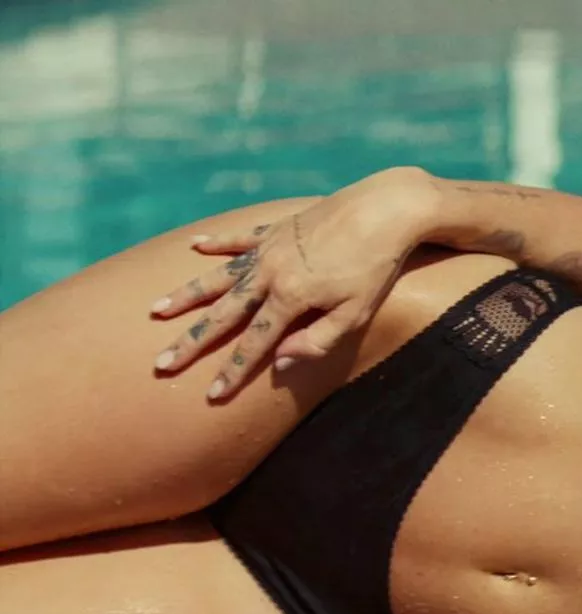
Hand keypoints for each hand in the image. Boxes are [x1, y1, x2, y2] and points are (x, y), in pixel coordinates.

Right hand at [150, 167, 437, 399]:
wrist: (384, 209)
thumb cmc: (375, 266)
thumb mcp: (356, 313)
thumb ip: (317, 341)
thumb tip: (280, 363)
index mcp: (290, 297)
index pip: (254, 343)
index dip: (233, 371)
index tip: (211, 394)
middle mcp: (269, 272)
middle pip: (223, 314)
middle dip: (192, 341)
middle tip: (161, 362)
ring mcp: (269, 248)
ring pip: (218, 276)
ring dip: (187, 294)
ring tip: (156, 309)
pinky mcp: (277, 228)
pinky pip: (239, 238)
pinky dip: (216, 242)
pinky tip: (194, 245)